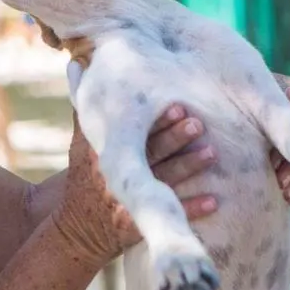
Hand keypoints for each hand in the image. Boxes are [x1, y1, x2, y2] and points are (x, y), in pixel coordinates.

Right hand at [53, 104, 218, 263]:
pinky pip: (167, 216)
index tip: (178, 104)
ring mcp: (127, 201)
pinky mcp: (138, 225)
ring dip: (188, 168)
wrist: (74, 225)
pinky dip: (191, 209)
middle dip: (174, 139)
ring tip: (212, 152)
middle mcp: (116, 175)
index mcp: (106, 152)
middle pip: (149, 155)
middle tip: (199, 123)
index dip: (155, 121)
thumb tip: (80, 64)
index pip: (132, 132)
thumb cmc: (86, 175)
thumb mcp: (82, 143)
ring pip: (161, 183)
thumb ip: (86, 108)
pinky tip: (214, 199)